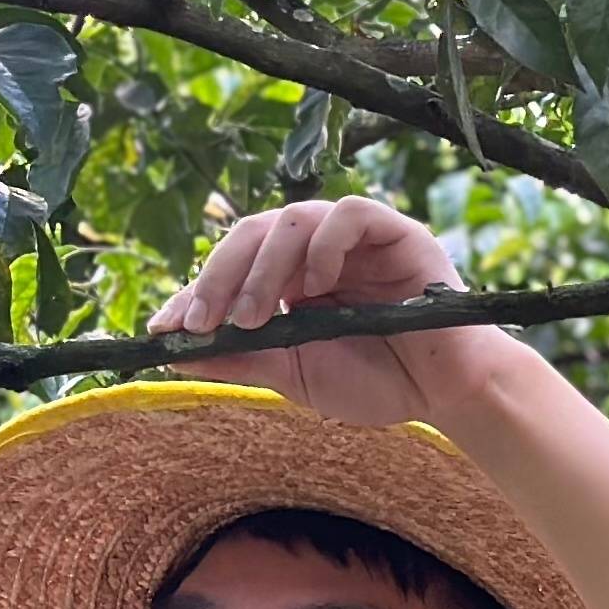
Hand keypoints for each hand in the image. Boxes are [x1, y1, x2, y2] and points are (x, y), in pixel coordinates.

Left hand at [144, 196, 503, 426]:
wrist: (444, 394)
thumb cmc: (375, 381)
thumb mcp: (293, 374)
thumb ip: (240, 358)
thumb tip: (170, 352)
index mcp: (289, 278)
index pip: (232, 267)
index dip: (196, 291)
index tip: (163, 328)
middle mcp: (316, 251)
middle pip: (253, 233)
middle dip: (219, 276)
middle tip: (202, 320)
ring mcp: (354, 239)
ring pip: (294, 219)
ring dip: (264, 267)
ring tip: (257, 315)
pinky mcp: (395, 232)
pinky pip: (350, 214)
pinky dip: (325, 245)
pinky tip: (317, 287)